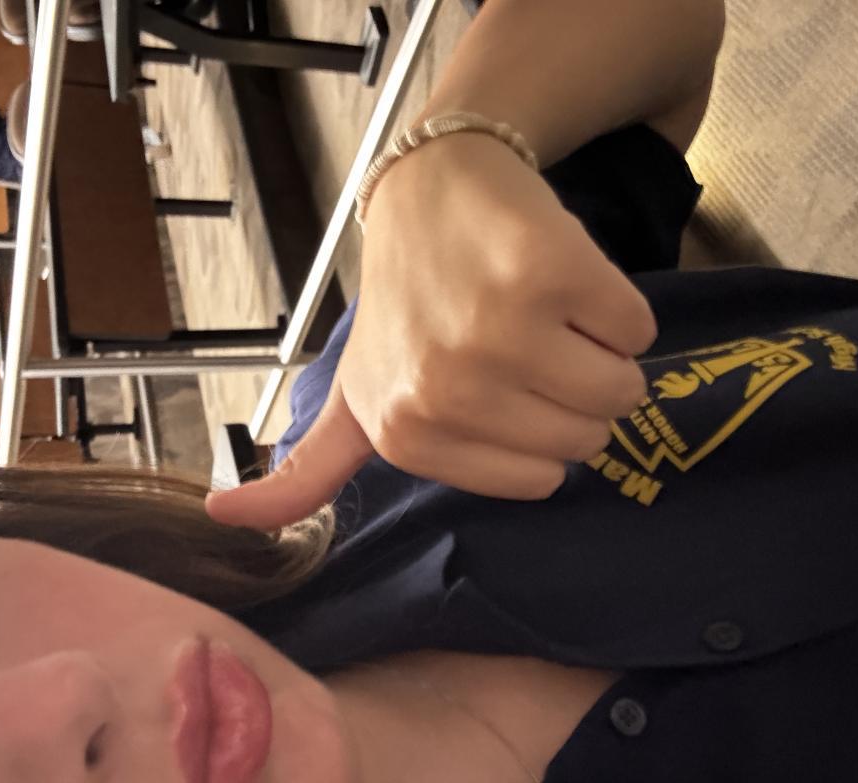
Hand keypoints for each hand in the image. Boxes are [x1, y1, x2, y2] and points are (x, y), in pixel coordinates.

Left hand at [206, 135, 654, 529]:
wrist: (429, 190)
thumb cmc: (401, 306)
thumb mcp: (348, 396)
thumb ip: (309, 472)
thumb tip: (222, 518)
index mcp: (407, 431)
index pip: (543, 478)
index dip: (541, 429)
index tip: (505, 382)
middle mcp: (447, 387)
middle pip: (585, 437)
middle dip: (575, 393)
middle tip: (530, 343)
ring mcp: (498, 328)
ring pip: (618, 390)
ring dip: (602, 355)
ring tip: (550, 317)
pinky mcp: (550, 271)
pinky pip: (635, 329)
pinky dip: (620, 310)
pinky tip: (567, 284)